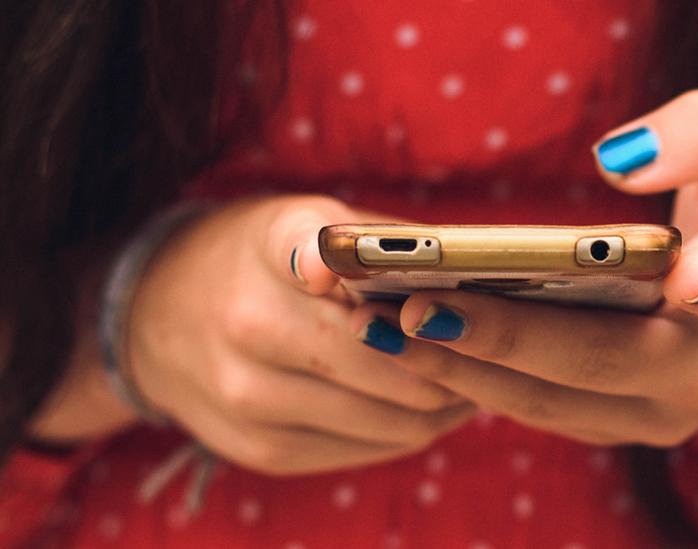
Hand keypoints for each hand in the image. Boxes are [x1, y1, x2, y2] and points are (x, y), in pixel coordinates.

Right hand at [128, 196, 473, 474]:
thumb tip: (475, 281)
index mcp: (268, 249)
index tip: (447, 294)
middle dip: (462, 361)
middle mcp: (250, 326)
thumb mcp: (307, 220)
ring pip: (399, 419)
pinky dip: (414, 426)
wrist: (157, 318)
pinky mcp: (264, 451)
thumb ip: (381, 244)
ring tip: (476, 375)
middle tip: (498, 347)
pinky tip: (431, 402)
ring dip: (449, 401)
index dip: (413, 293)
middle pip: (400, 366)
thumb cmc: (257, 258)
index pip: (330, 257)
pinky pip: (373, 448)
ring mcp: (252, 401)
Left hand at [351, 90, 697, 444]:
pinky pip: (535, 410)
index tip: (686, 276)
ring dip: (464, 368)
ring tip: (380, 326)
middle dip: (506, 338)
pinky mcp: (610, 424)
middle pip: (600, 361)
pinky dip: (470, 379)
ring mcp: (653, 411)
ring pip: (551, 401)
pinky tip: (405, 342)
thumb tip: (622, 155)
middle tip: (414, 308)